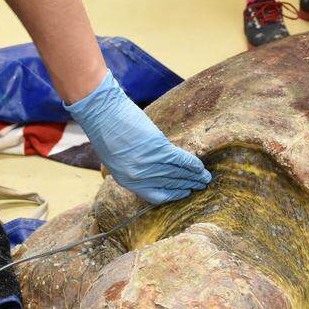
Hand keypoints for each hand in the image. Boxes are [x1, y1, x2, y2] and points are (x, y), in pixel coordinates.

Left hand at [65, 72, 211, 204]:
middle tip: (199, 185)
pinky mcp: (158, 149)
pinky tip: (200, 166)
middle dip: (186, 185)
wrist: (102, 112)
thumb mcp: (115, 158)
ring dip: (194, 176)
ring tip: (205, 178)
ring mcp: (149, 164)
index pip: (155, 195)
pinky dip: (192, 164)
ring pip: (178, 173)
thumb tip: (153, 169)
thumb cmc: (104, 132)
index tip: (184, 192)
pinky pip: (180, 160)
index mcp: (127, 181)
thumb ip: (134, 167)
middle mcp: (140, 176)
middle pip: (170, 184)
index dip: (173, 195)